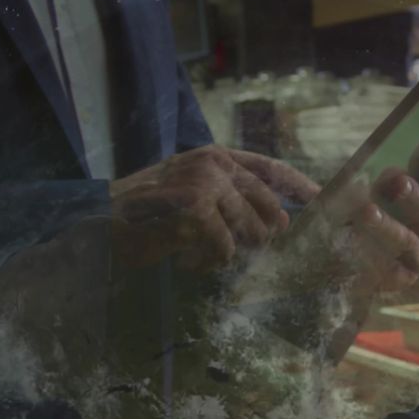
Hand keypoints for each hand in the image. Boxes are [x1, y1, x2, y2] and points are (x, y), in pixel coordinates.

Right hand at [109, 145, 319, 270]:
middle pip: (268, 209)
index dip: (301, 186)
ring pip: (249, 233)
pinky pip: (223, 250)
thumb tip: (280, 221)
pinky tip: (181, 256)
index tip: (324, 201)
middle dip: (257, 238)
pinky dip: (204, 262)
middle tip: (221, 249)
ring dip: (223, 253)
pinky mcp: (195, 211)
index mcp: (214, 156)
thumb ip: (229, 199)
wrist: (94, 223)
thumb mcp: (187, 193)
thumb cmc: (140, 214)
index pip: (271, 169)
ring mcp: (205, 185)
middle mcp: (214, 164)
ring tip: (189, 249)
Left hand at [336, 140, 418, 291]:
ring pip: (406, 240)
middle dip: (411, 195)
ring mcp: (418, 257)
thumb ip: (373, 171)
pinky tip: (352, 240)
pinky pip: (386, 269)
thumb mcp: (368, 184)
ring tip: (366, 211)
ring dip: (387, 225)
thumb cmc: (359, 205)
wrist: (339, 248)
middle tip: (393, 179)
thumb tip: (368, 154)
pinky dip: (370, 254)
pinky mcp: (397, 279)